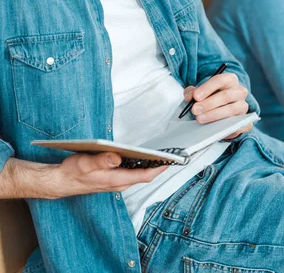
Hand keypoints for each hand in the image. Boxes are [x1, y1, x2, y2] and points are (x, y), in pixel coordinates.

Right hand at [51, 152, 166, 198]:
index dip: (158, 169)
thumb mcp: (85, 163)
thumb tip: (117, 157)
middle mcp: (118, 182)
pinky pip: (130, 173)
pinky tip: (140, 156)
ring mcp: (116, 182)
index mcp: (115, 179)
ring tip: (159, 153)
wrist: (61, 181)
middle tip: (170, 154)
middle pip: (143, 175)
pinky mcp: (112, 178)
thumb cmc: (73, 172)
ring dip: (148, 165)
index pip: (143, 176)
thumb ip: (102, 161)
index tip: (170, 161)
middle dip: (157, 166)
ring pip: (137, 174)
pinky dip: (138, 165)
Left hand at [184, 72, 250, 138]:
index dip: (207, 88)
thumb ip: (193, 92)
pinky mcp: (246, 121)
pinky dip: (227, 128)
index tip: (196, 96)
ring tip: (200, 119)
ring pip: (231, 110)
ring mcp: (244, 106)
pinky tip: (214, 130)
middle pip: (226, 96)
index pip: (220, 80)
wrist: (223, 108)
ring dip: (214, 115)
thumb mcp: (200, 91)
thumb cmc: (211, 97)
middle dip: (209, 103)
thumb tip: (190, 97)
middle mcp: (239, 91)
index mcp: (229, 79)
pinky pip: (239, 125)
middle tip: (195, 110)